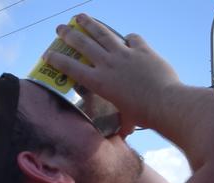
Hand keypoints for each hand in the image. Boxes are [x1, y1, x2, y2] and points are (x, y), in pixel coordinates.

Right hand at [46, 15, 181, 134]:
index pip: (72, 68)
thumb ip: (122, 121)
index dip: (57, 60)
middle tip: (60, 28)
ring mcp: (125, 54)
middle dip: (69, 34)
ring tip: (81, 17)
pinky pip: (132, 38)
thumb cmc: (145, 116)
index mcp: (100, 82)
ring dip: (90, 24)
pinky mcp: (143, 50)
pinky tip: (128, 38)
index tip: (47, 54)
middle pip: (83, 44)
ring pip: (103, 33)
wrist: (166, 104)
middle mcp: (108, 64)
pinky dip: (129, 38)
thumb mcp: (126, 118)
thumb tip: (124, 133)